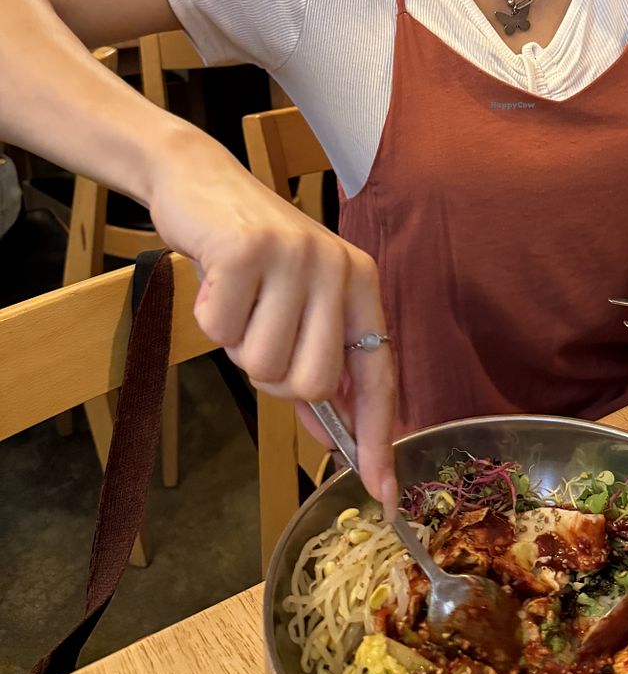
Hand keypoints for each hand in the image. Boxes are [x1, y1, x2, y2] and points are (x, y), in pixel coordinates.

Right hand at [147, 134, 395, 509]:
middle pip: (311, 382)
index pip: (378, 375)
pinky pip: (221, 332)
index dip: (378, 436)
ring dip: (237, 345)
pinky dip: (208, 317)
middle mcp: (338, 268)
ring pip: (264, 364)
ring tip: (237, 300)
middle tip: (256, 331)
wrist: (201, 183)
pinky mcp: (248, 250)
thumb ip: (318, 365)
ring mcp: (296, 257)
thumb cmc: (251, 257)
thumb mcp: (297, 305)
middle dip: (273, 378)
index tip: (380, 491)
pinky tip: (214, 282)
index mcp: (361, 285)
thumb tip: (334, 440)